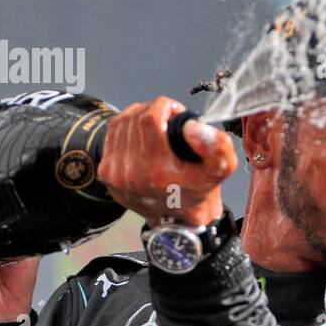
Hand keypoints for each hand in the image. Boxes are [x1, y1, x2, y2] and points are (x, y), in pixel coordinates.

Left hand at [96, 96, 237, 225]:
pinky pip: (111, 134)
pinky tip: (141, 135)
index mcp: (158, 173)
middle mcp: (132, 175)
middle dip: (152, 110)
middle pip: (134, 119)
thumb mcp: (220, 169)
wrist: (178, 218)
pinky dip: (127, 128)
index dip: (163, 106)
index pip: (149, 120)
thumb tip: (191, 126)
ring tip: (156, 125)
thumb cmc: (198, 190)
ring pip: (121, 123)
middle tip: (167, 117)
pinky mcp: (106, 173)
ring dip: (139, 116)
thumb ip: (217, 146)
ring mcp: (115, 175)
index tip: (174, 110)